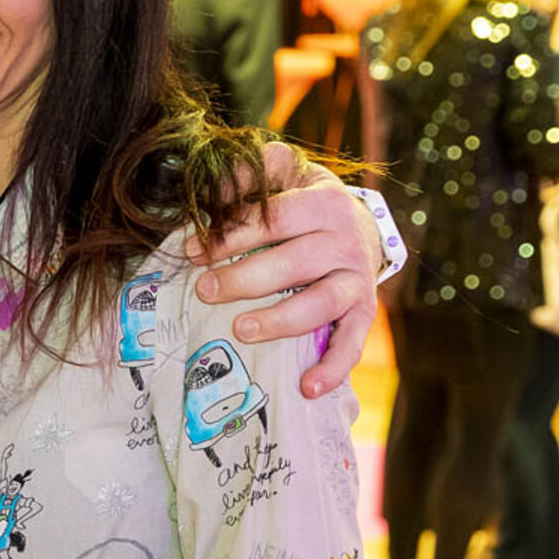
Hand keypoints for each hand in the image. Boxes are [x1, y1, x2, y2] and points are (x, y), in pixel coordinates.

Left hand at [184, 143, 381, 400]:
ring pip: (321, 304)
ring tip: (240, 330)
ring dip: (280, 320)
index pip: (272, 220)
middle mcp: (345, 240)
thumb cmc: (306, 201)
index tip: (192, 251)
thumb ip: (253, 171)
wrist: (362, 224)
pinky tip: (307, 386)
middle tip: (205, 290)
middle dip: (244, 278)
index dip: (229, 235)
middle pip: (293, 262)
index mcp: (324, 201)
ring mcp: (358, 279)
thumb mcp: (286, 173)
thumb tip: (214, 184)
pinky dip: (333, 368)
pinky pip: (353, 343)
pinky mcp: (365, 311)